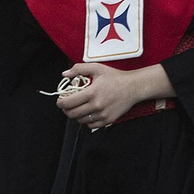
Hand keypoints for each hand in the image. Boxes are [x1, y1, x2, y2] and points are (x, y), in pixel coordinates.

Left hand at [55, 62, 170, 129]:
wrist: (133, 87)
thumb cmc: (115, 77)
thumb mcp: (96, 68)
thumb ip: (78, 69)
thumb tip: (65, 74)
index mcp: (91, 93)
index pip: (69, 103)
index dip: (61, 103)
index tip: (60, 101)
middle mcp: (96, 105)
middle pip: (72, 114)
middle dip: (66, 110)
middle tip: (66, 105)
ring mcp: (102, 114)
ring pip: (81, 121)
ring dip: (76, 115)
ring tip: (78, 108)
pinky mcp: (108, 120)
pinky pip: (91, 125)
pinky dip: (86, 121)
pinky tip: (88, 113)